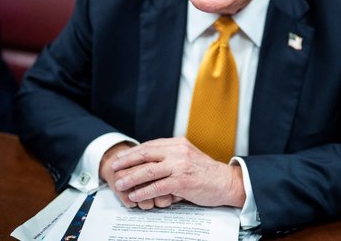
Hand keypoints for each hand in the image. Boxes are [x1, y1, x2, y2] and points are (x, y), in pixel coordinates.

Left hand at [110, 137, 245, 207]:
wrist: (225, 182)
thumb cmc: (206, 172)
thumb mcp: (188, 156)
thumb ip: (171, 155)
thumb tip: (150, 160)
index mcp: (178, 143)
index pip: (150, 145)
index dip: (133, 152)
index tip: (121, 157)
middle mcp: (178, 151)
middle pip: (145, 154)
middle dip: (127, 161)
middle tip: (114, 167)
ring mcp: (180, 166)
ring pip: (148, 171)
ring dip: (131, 178)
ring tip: (120, 184)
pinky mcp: (182, 182)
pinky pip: (157, 187)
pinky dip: (144, 192)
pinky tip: (135, 196)